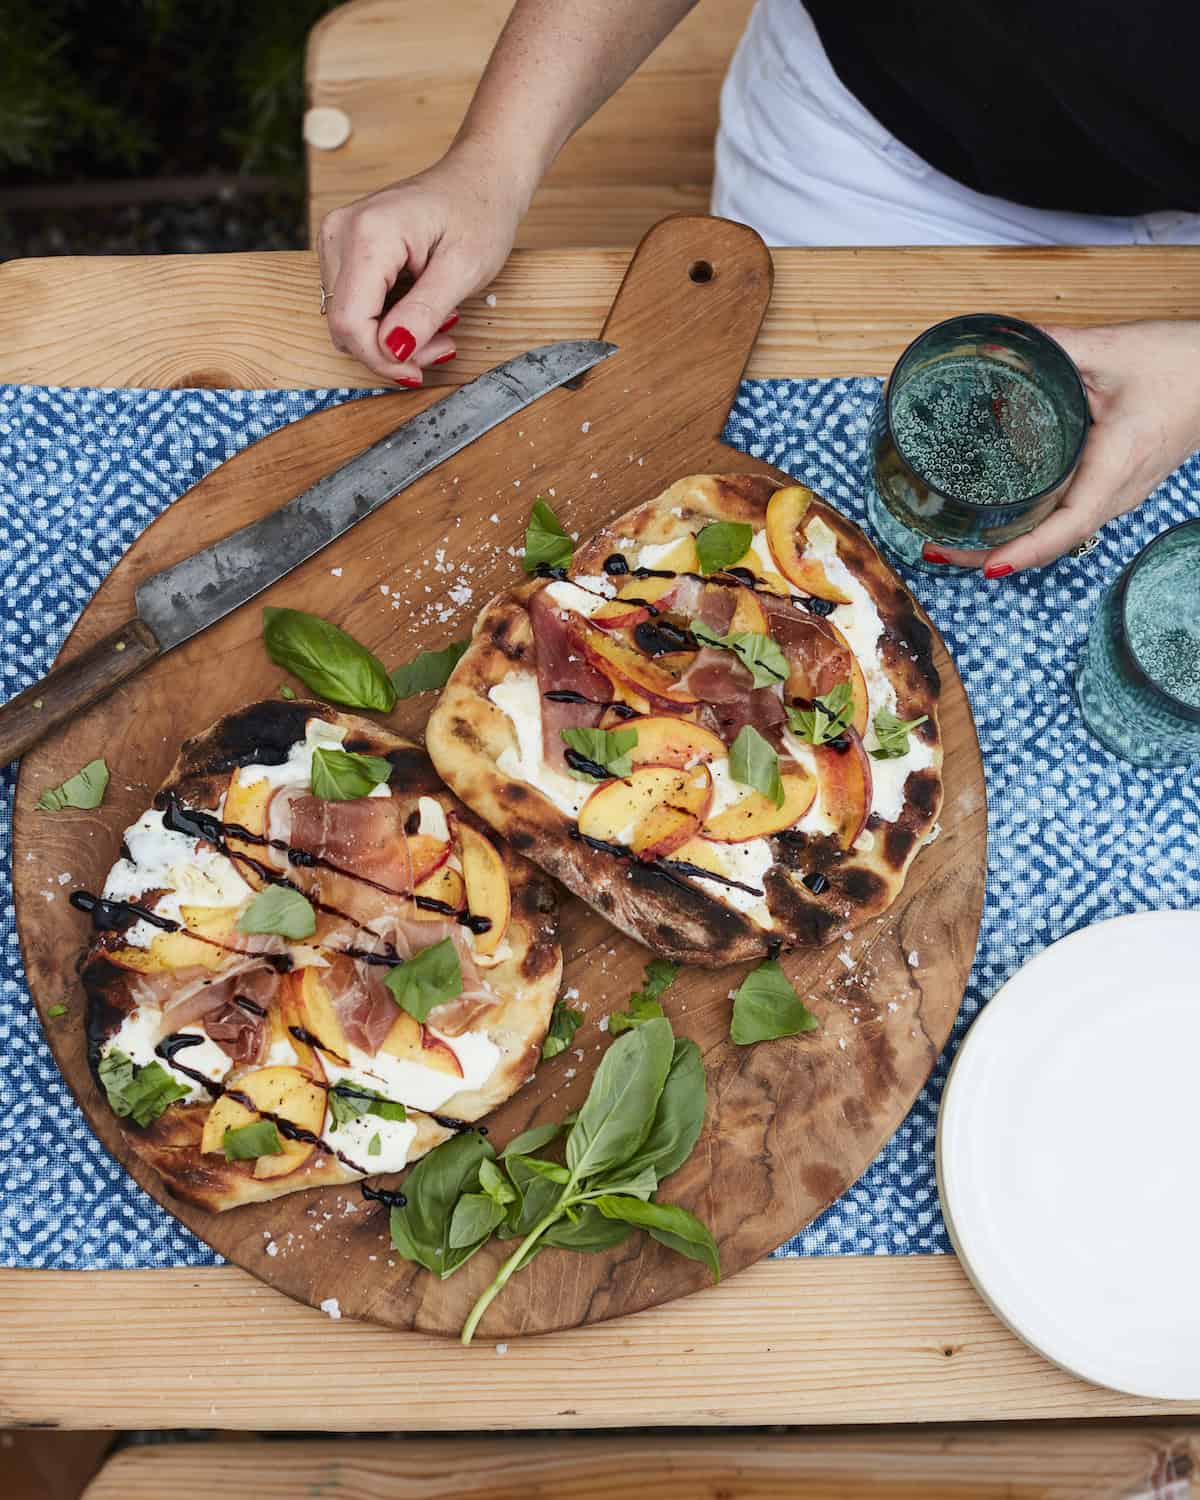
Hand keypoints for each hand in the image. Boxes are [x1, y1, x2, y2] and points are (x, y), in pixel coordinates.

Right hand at [317, 139, 529, 384]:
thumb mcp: (463, 270)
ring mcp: (337, 239)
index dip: (381, 359)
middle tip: (442, 344)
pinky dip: (387, 321)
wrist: (480, 177)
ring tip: (439, 325)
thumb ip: (424, 312)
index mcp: (368, 234)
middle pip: (345, 324)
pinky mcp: (344, 248)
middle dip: (391, 351)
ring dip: (392, 339)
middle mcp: (340, 232)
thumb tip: (392, 351)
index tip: (419, 371)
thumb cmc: (478, 212)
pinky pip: (355, 304)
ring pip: (348, 319)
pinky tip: (422, 313)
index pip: (351, 321)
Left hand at [924, 320, 1199, 576]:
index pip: (1069, 524)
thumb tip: (991, 345)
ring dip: (1007, 542)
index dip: (1026, 550)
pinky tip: (994, 518)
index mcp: (1117, 464)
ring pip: (1058, 532)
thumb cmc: (1180, 363)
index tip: (987, 565)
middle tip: (935, 547)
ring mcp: (1118, 495)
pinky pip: (1066, 516)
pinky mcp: (1113, 486)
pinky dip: (1029, 525)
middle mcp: (1118, 492)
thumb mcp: (1110, 348)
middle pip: (1051, 540)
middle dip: (993, 552)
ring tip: (951, 540)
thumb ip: (1050, 347)